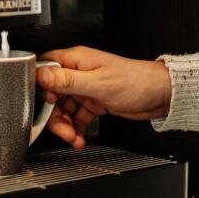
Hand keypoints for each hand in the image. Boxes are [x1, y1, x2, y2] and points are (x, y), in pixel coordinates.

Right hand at [36, 46, 170, 150]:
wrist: (159, 94)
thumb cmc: (135, 81)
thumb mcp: (98, 83)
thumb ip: (67, 80)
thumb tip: (41, 74)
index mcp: (76, 59)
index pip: (45, 68)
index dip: (39, 87)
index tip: (45, 104)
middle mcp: (78, 72)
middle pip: (51, 93)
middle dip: (54, 115)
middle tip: (63, 130)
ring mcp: (85, 87)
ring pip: (63, 107)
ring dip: (65, 125)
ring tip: (73, 138)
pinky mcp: (93, 100)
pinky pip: (76, 116)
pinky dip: (76, 128)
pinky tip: (79, 137)